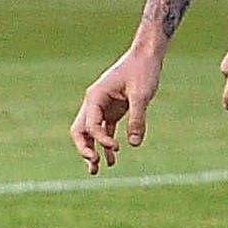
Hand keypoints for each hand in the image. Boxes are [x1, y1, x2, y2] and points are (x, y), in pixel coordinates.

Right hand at [72, 45, 163, 172]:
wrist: (147, 56)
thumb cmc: (142, 70)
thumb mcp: (141, 95)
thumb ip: (137, 119)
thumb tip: (134, 144)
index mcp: (95, 97)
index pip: (90, 125)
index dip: (101, 140)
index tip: (116, 148)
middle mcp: (94, 103)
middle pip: (80, 130)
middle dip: (84, 149)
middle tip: (93, 164)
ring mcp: (103, 107)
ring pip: (90, 133)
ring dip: (91, 150)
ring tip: (95, 171)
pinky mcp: (113, 110)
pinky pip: (105, 131)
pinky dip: (106, 144)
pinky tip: (112, 160)